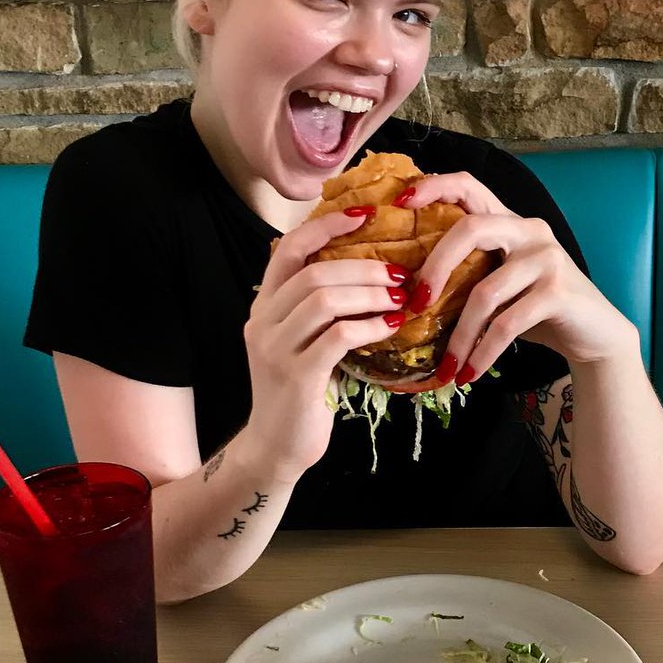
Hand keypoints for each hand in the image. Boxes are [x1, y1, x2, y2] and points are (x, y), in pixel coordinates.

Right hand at [242, 208, 409, 473]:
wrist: (276, 447)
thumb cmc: (301, 392)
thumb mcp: (304, 342)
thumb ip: (322, 310)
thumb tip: (374, 273)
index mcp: (264, 306)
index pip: (290, 249)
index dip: (326, 226)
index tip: (363, 215)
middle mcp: (263, 321)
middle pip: (313, 272)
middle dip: (363, 267)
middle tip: (400, 273)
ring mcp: (276, 348)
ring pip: (324, 298)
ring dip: (369, 294)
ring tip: (399, 298)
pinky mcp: (296, 375)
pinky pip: (338, 336)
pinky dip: (369, 326)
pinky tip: (390, 326)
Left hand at [399, 173, 634, 382]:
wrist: (594, 334)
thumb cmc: (536, 309)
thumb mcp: (499, 282)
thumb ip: (467, 271)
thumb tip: (407, 291)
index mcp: (508, 220)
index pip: (469, 185)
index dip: (433, 187)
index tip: (400, 202)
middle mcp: (528, 229)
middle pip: (469, 230)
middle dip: (435, 267)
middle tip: (414, 305)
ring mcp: (546, 257)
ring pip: (485, 292)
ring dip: (460, 336)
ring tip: (445, 366)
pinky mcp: (558, 290)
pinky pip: (507, 324)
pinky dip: (483, 352)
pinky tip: (469, 373)